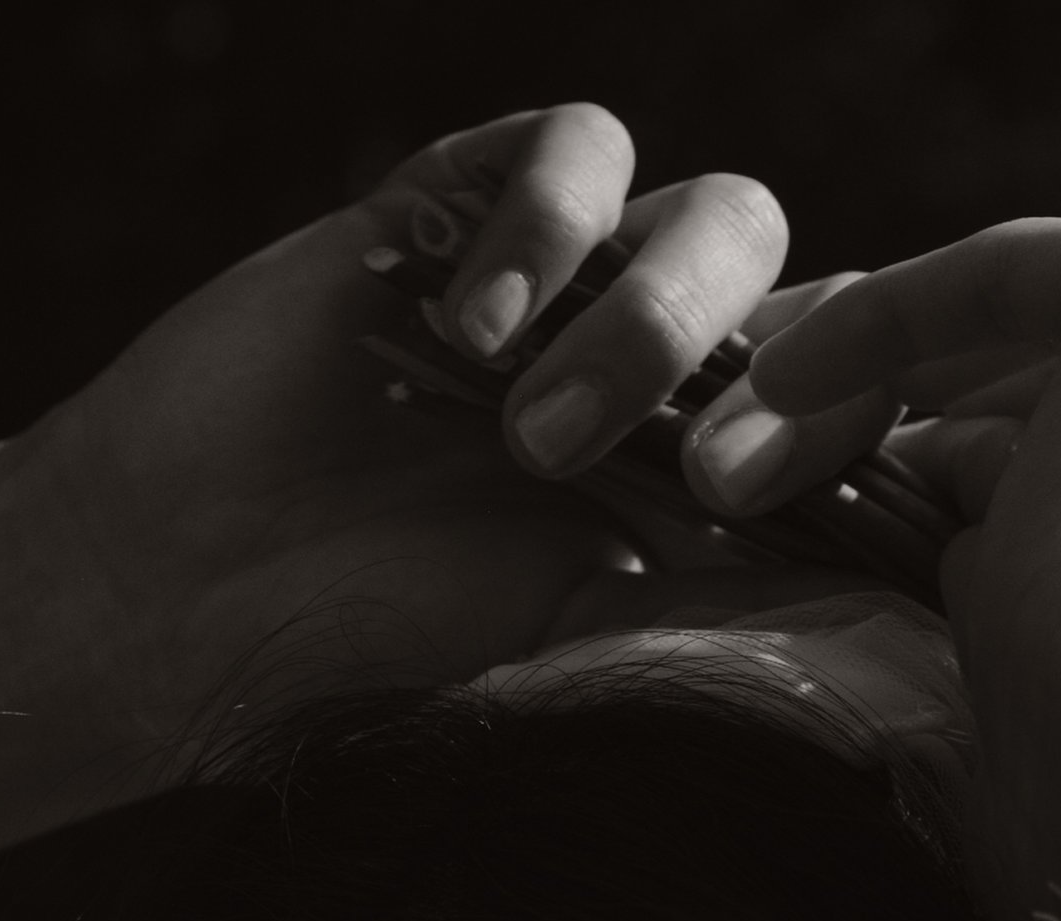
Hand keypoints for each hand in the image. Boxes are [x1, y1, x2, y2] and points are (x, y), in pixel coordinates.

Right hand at [16, 100, 839, 753]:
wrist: (191, 586)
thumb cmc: (372, 634)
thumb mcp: (578, 633)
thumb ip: (714, 596)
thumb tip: (869, 594)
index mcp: (694, 474)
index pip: (840, 404)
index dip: (844, 430)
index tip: (761, 512)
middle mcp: (648, 367)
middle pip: (805, 293)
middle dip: (767, 378)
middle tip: (690, 481)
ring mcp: (559, 281)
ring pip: (711, 211)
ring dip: (650, 317)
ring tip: (533, 429)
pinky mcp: (462, 204)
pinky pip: (572, 145)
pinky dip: (549, 221)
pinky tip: (470, 322)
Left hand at [725, 212, 1060, 909]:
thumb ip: (1038, 631)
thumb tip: (958, 568)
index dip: (987, 489)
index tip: (871, 517)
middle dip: (936, 419)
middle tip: (796, 454)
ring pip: (1048, 340)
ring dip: (897, 372)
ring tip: (761, 421)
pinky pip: (1017, 274)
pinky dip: (893, 314)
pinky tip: (778, 373)